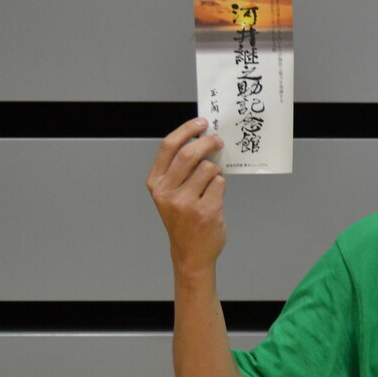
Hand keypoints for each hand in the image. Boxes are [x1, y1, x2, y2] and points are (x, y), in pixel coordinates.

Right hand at [146, 118, 227, 275]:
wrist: (191, 253)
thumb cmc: (183, 220)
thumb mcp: (171, 194)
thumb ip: (180, 171)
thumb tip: (202, 141)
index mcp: (156, 183)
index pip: (168, 147)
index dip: (186, 130)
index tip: (202, 122)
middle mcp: (167, 192)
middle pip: (190, 154)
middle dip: (208, 142)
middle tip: (218, 140)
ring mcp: (186, 202)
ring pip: (209, 168)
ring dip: (216, 170)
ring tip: (213, 181)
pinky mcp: (206, 211)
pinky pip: (220, 184)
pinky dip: (221, 186)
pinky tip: (215, 197)